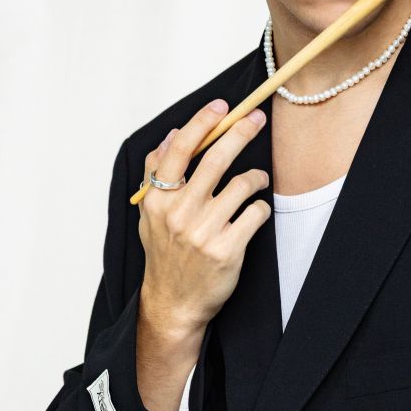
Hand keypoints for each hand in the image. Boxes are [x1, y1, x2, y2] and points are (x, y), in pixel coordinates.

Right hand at [137, 99, 270, 337]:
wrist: (174, 304)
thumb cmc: (165, 254)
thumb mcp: (150, 214)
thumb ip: (157, 173)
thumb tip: (172, 134)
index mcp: (158, 200)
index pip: (180, 149)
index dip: (202, 122)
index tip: (221, 107)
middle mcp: (180, 213)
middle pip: (216, 158)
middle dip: (241, 132)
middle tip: (257, 119)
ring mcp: (204, 232)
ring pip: (243, 184)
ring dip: (256, 176)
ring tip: (257, 179)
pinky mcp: (228, 249)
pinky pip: (256, 213)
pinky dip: (260, 207)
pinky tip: (255, 212)